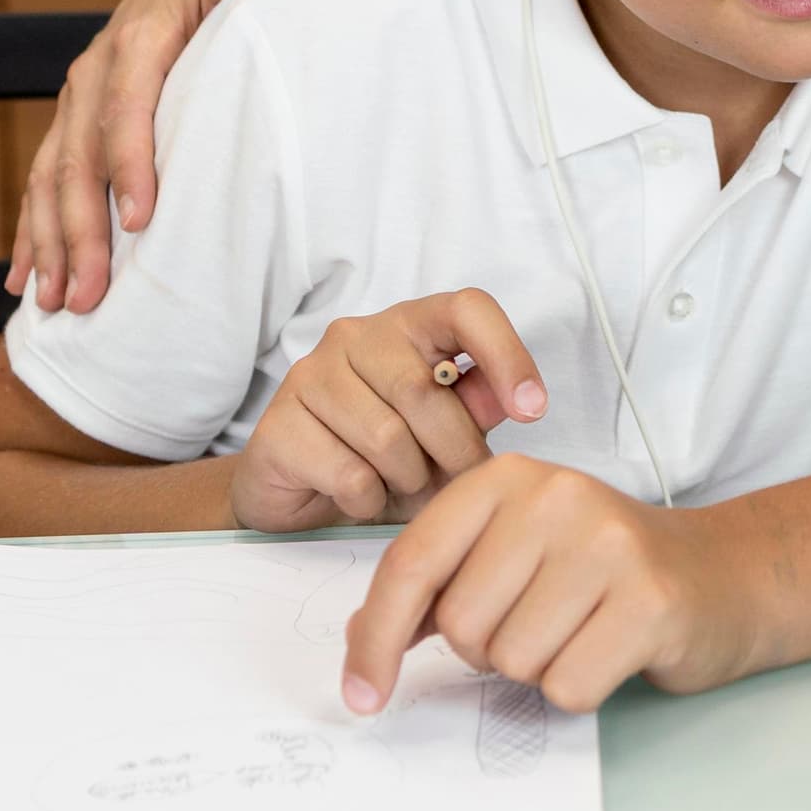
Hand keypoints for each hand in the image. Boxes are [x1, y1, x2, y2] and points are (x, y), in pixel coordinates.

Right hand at [9, 0, 260, 313]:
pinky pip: (40, 183)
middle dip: (81, 232)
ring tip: (57, 303)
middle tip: (90, 294)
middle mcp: (92, 73)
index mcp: (137, 42)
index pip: (127, 108)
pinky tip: (23, 283)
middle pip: (79, 158)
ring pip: (50, 179)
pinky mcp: (67, 124)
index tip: (140, 223)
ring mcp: (73, 101)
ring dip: (49, 244)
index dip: (131, 165)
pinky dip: (30, 233)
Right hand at [228, 291, 551, 533]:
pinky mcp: (278, 423)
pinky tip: (360, 497)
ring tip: (400, 485)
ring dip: (407, 480)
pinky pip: (348, 474)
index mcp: (409, 325)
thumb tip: (514, 397)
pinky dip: (368, 501)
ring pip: (386, 438)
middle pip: (425, 390)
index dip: (506, 354)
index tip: (532, 410)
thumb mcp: (443, 434)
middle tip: (449, 480)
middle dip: (453, 452)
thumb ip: (476, 408)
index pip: (466, 309)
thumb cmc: (385, 458)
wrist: (303, 499)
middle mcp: (356, 336)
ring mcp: (311, 374)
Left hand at [343, 455, 765, 714]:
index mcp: (508, 478)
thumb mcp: (515, 551)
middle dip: (488, 649)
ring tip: (580, 630)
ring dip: (538, 668)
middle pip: (460, 624)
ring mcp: (608, 545)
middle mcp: (556, 497)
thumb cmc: (603, 570)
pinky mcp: (649, 603)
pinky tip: (610, 651)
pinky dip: (580, 688)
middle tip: (542, 622)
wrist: (722, 574)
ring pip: (512, 661)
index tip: (361, 695)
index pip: (412, 563)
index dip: (375, 639)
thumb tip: (364, 640)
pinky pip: (567, 686)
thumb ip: (439, 584)